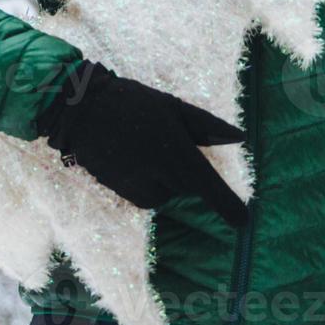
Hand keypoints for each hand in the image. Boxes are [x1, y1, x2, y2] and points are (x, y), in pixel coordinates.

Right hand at [33, 58, 248, 226]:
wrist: (80, 110)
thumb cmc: (131, 102)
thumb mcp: (172, 106)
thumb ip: (206, 126)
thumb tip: (240, 138)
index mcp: (177, 153)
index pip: (209, 188)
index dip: (229, 207)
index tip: (243, 221)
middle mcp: (160, 175)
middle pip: (188, 187)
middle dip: (184, 169)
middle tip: (164, 139)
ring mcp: (139, 186)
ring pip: (166, 193)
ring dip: (165, 177)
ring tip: (144, 147)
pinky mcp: (122, 192)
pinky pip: (146, 195)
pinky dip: (146, 182)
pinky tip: (131, 158)